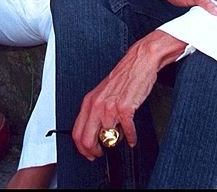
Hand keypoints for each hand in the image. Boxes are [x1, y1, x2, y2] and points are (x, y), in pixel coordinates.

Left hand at [72, 31, 184, 159]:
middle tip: (101, 154)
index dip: (82, 148)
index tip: (89, 153)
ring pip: (107, 138)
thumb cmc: (124, 78)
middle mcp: (96, 105)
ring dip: (116, 143)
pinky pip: (126, 132)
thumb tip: (98, 133)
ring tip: (121, 140)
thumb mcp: (103, 94)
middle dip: (94, 152)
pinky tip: (132, 138)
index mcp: (89, 102)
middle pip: (87, 140)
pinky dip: (131, 138)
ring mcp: (110, 107)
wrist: (139, 62)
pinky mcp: (125, 108)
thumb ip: (97, 112)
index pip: (76, 132)